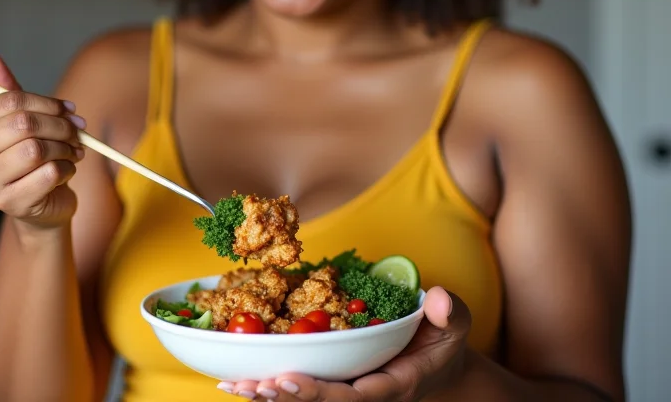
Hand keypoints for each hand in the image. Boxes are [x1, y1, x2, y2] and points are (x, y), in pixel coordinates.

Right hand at [0, 49, 85, 229]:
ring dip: (66, 148)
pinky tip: (66, 171)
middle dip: (60, 125)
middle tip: (78, 129)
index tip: (68, 109)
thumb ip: (5, 87)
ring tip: (74, 151)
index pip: (10, 101)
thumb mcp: (21, 117)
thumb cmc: (30, 152)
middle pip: (24, 124)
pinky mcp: (9, 203)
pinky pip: (49, 174)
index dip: (47, 103)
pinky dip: (67, 169)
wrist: (42, 200)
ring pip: (37, 150)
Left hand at [218, 287, 469, 401]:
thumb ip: (451, 314)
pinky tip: (243, 381)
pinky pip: (303, 390)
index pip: (355, 397)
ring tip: (235, 386)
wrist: (439, 362)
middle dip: (285, 398)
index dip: (320, 393)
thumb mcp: (456, 324)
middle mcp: (367, 395)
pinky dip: (273, 388)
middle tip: (252, 385)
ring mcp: (351, 393)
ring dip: (270, 397)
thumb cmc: (444, 340)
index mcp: (394, 385)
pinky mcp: (337, 384)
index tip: (289, 379)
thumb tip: (441, 300)